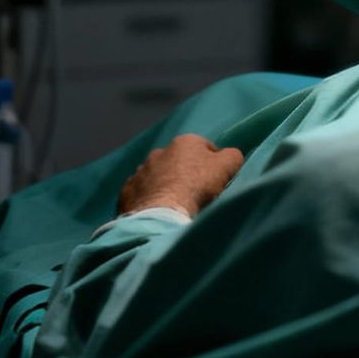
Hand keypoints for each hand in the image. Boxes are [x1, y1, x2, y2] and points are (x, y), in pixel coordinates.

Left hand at [118, 134, 243, 218]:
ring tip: (173, 205)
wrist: (162, 215)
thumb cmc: (198, 186)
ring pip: (157, 177)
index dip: (212, 165)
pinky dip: (148, 200)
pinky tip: (156, 212)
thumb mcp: (229, 165)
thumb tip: (229, 156)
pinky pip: (141, 194)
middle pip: (179, 162)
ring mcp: (139, 172)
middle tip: (194, 194)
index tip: (215, 182)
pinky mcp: (125, 192)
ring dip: (165, 186)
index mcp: (185, 141)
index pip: (205, 148)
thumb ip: (232, 155)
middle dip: (185, 174)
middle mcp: (159, 151)